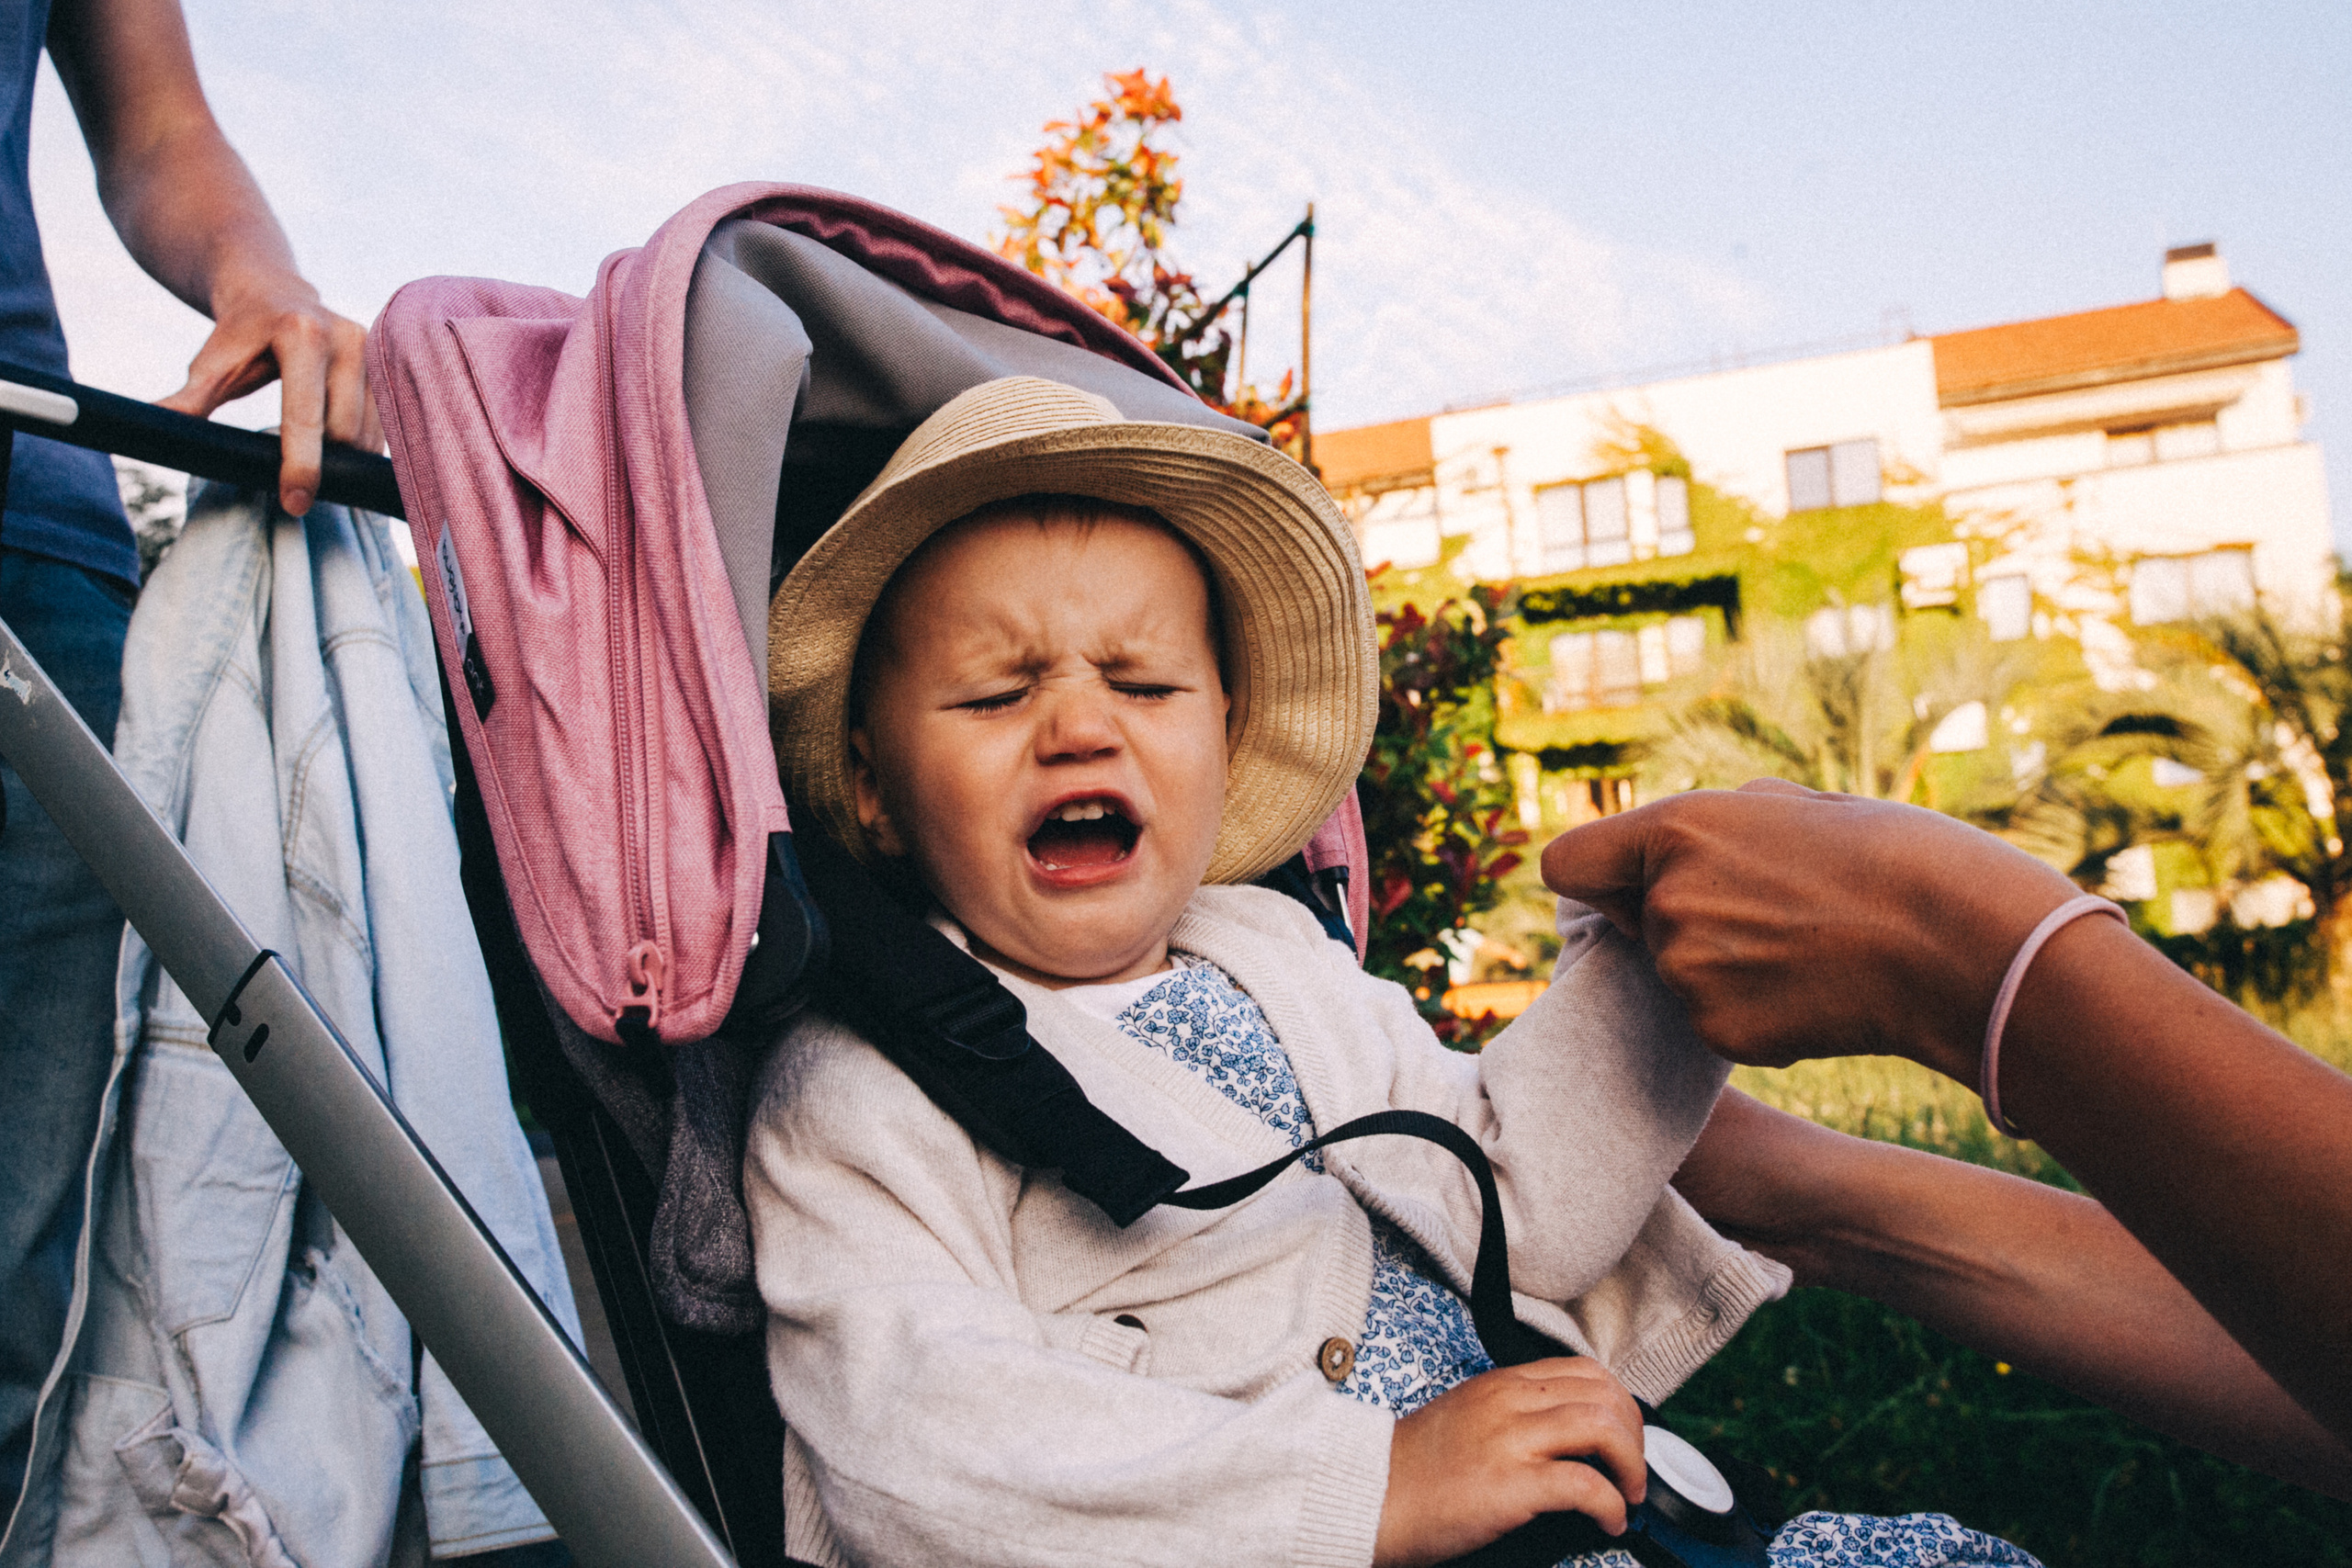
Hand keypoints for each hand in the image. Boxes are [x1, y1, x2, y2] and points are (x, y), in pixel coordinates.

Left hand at [156, 267, 375, 516]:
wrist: (274, 292)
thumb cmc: (240, 334)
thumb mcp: (212, 363)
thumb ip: (190, 397)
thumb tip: (154, 423)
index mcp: (302, 336)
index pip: (305, 416)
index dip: (300, 465)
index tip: (293, 503)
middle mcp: (346, 338)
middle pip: (343, 431)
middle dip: (323, 464)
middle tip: (296, 487)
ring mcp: (372, 351)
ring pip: (367, 432)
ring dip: (345, 459)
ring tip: (316, 465)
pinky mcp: (386, 364)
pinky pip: (381, 423)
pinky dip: (361, 445)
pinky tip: (339, 449)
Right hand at [1373, 1357, 1645, 1567]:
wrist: (1367, 1498)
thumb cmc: (1410, 1471)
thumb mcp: (1465, 1417)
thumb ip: (1512, 1414)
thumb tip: (1565, 1440)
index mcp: (1501, 1384)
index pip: (1587, 1372)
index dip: (1620, 1407)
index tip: (1624, 1440)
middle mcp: (1509, 1401)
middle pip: (1606, 1395)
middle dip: (1635, 1437)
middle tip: (1631, 1473)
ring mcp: (1510, 1440)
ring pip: (1604, 1428)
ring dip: (1631, 1467)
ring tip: (1626, 1496)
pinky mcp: (1510, 1485)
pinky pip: (1586, 1485)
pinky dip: (1611, 1506)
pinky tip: (1607, 1522)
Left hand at [1539, 779, 2081, 1081]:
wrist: (1959, 944)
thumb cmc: (1894, 860)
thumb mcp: (1797, 808)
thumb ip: (1720, 823)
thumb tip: (1689, 838)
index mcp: (1677, 831)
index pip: (1568, 862)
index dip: (1601, 874)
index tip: (1633, 884)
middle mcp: (1667, 903)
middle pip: (1639, 921)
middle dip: (1685, 917)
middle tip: (1775, 911)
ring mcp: (1689, 974)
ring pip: (1681, 971)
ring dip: (1725, 964)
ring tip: (1809, 947)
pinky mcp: (1719, 1032)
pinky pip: (1714, 1018)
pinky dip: (1753, 1009)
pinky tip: (1816, 990)